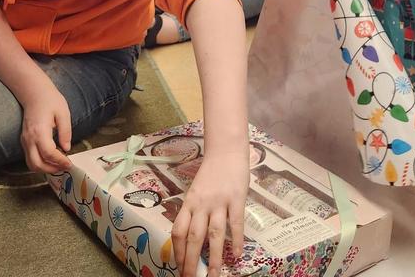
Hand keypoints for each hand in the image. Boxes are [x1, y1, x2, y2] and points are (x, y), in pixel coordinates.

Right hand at [19, 78, 71, 173]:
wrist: (33, 93)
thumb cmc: (50, 100)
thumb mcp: (63, 113)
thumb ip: (65, 132)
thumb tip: (67, 148)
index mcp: (39, 131)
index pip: (48, 154)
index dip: (60, 161)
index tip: (69, 163)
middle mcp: (29, 139)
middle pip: (36, 164)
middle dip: (51, 169)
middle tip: (64, 167)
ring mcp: (25, 141)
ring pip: (31, 164)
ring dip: (44, 169)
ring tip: (59, 165)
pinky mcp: (24, 141)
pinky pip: (30, 158)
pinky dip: (40, 163)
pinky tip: (51, 158)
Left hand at [171, 147, 248, 276]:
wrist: (226, 150)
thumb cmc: (211, 172)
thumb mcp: (196, 191)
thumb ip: (194, 211)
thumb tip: (191, 238)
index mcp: (189, 202)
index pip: (178, 231)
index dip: (177, 252)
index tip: (179, 267)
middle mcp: (201, 204)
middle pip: (193, 237)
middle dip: (190, 262)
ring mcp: (219, 202)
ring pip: (214, 234)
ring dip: (212, 257)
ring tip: (212, 275)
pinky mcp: (237, 198)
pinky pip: (235, 223)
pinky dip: (236, 240)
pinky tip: (236, 255)